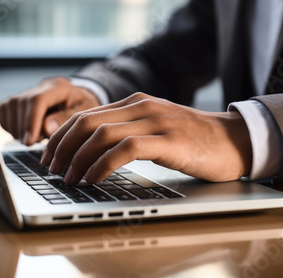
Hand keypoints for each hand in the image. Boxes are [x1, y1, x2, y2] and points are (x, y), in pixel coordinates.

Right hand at [0, 77, 100, 144]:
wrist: (79, 101)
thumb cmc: (83, 108)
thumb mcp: (84, 113)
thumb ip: (66, 120)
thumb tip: (46, 128)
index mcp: (59, 87)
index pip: (37, 100)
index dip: (31, 121)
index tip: (29, 140)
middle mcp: (41, 86)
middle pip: (21, 104)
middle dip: (24, 128)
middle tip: (35, 142)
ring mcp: (28, 92)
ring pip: (9, 107)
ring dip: (17, 129)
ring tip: (35, 137)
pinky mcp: (17, 101)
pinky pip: (4, 113)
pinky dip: (11, 127)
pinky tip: (26, 133)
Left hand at [41, 92, 252, 184]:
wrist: (234, 140)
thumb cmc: (193, 140)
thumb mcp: (155, 128)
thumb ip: (128, 131)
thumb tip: (92, 150)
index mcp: (135, 102)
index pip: (85, 114)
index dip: (61, 136)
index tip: (49, 156)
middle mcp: (141, 106)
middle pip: (86, 122)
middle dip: (62, 147)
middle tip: (51, 169)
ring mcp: (155, 121)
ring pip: (101, 134)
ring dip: (78, 159)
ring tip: (69, 178)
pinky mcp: (167, 140)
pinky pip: (124, 150)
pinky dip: (102, 165)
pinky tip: (93, 179)